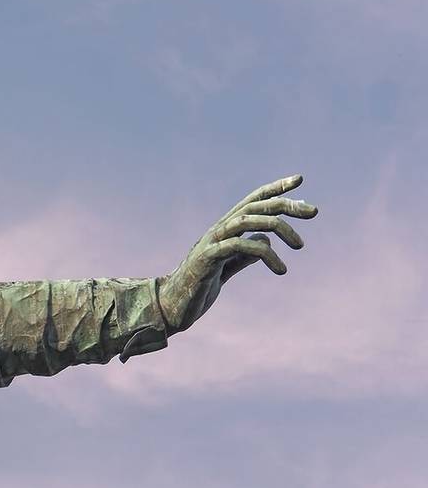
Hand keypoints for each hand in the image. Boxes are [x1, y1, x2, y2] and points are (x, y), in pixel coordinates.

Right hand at [158, 174, 317, 332]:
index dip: (275, 188)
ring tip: (300, 246)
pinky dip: (265, 254)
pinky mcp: (207, 258)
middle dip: (286, 204)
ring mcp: (211, 242)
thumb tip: (266, 241)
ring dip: (281, 229)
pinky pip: (240, 245)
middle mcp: (218, 230)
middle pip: (255, 206)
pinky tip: (281, 269)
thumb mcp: (227, 268)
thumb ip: (244, 254)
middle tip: (314, 212)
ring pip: (249, 220)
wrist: (172, 307)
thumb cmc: (198, 287)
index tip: (299, 180)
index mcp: (224, 230)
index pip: (252, 201)